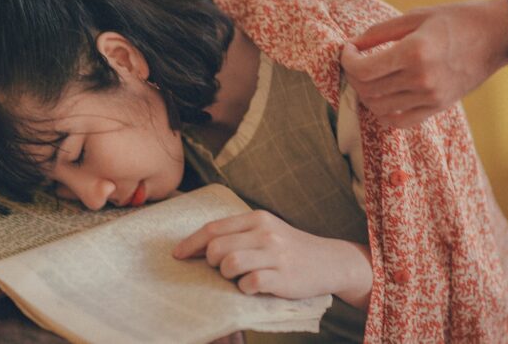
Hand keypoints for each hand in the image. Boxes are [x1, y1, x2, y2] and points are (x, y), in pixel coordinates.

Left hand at [172, 210, 371, 307]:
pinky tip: (253, 287)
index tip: (178, 254)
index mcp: (256, 219)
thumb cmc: (289, 248)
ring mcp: (275, 254)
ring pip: (230, 264)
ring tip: (238, 277)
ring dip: (227, 275)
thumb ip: (238, 234)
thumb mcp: (265, 231)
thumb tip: (201, 246)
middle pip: (217, 247)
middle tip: (219, 268)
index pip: (213, 228)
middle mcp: (264, 232)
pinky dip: (245, 288)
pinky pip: (250, 283)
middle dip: (210, 261)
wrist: (329, 261)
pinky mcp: (283, 276)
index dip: (191, 243)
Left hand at [341, 0, 507, 127]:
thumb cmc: (457, 20)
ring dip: (365, 94)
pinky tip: (382, 98)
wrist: (498, 35)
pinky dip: (383, 114)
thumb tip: (352, 44)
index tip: (348, 50)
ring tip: (369, 78)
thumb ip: (379, 32)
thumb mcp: (416, 16)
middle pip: (367, 90)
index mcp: (414, 52)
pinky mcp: (438, 107)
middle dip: (353, 76)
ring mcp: (430, 97)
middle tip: (356, 62)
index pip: (363, 69)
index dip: (347, 61)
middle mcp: (421, 78)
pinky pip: (399, 122)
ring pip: (378, 108)